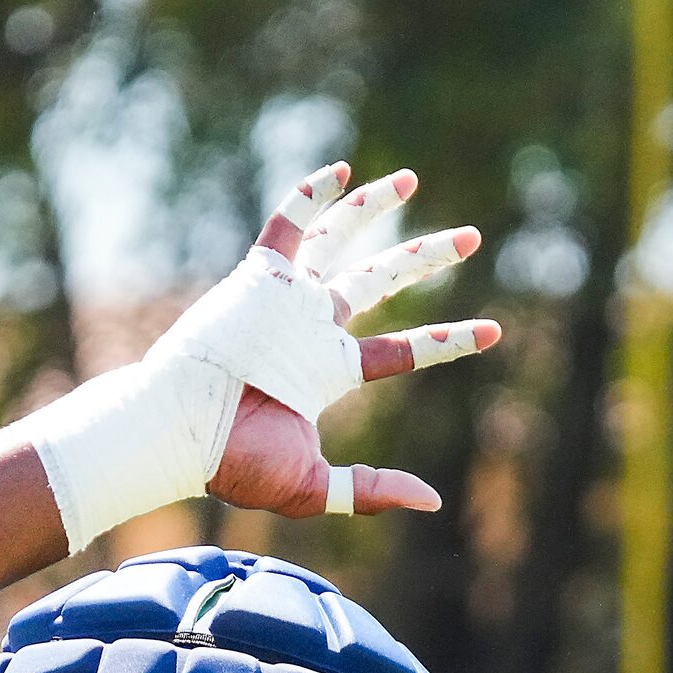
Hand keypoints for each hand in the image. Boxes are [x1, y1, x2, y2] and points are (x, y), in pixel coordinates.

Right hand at [205, 165, 502, 517]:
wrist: (179, 432)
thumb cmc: (234, 464)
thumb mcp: (315, 487)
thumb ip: (372, 490)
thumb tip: (434, 502)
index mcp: (330, 372)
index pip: (403, 350)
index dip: (447, 339)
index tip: (493, 332)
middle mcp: (313, 327)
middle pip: (381, 281)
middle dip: (426, 257)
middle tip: (472, 236)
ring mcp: (286, 299)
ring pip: (337, 240)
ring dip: (372, 208)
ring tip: (411, 180)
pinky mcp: (258, 276)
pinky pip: (286, 224)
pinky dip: (310, 195)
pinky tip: (340, 170)